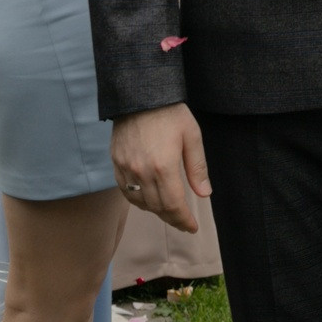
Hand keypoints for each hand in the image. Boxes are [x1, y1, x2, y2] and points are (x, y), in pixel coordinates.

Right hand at [109, 103, 211, 231]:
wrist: (139, 94)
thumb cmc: (170, 113)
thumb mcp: (192, 136)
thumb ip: (197, 168)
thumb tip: (204, 194)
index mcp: (163, 166)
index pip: (174, 205)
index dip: (183, 220)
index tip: (192, 227)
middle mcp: (142, 171)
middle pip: (157, 207)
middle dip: (172, 219)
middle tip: (183, 223)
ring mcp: (126, 168)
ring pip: (140, 202)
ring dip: (156, 211)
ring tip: (169, 212)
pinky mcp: (116, 162)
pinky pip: (125, 191)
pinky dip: (138, 200)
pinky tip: (148, 199)